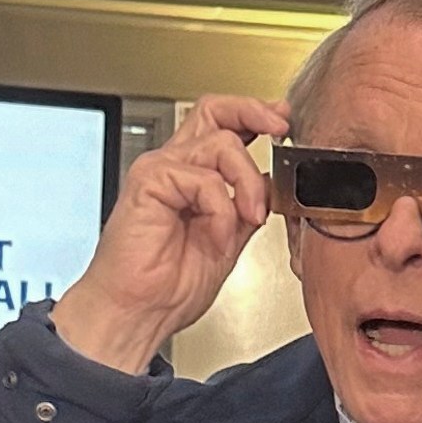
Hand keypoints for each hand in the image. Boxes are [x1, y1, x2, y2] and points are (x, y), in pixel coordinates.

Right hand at [52, 97, 288, 371]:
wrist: (137, 313)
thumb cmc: (168, 287)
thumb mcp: (229, 240)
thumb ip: (246, 206)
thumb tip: (271, 182)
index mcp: (191, 177)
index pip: (223, 126)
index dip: (256, 115)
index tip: (284, 122)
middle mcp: (174, 167)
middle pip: (214, 110)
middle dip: (254, 111)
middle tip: (280, 128)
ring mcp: (160, 171)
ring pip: (222, 144)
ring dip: (247, 183)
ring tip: (249, 218)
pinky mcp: (149, 182)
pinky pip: (204, 179)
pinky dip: (221, 211)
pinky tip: (216, 238)